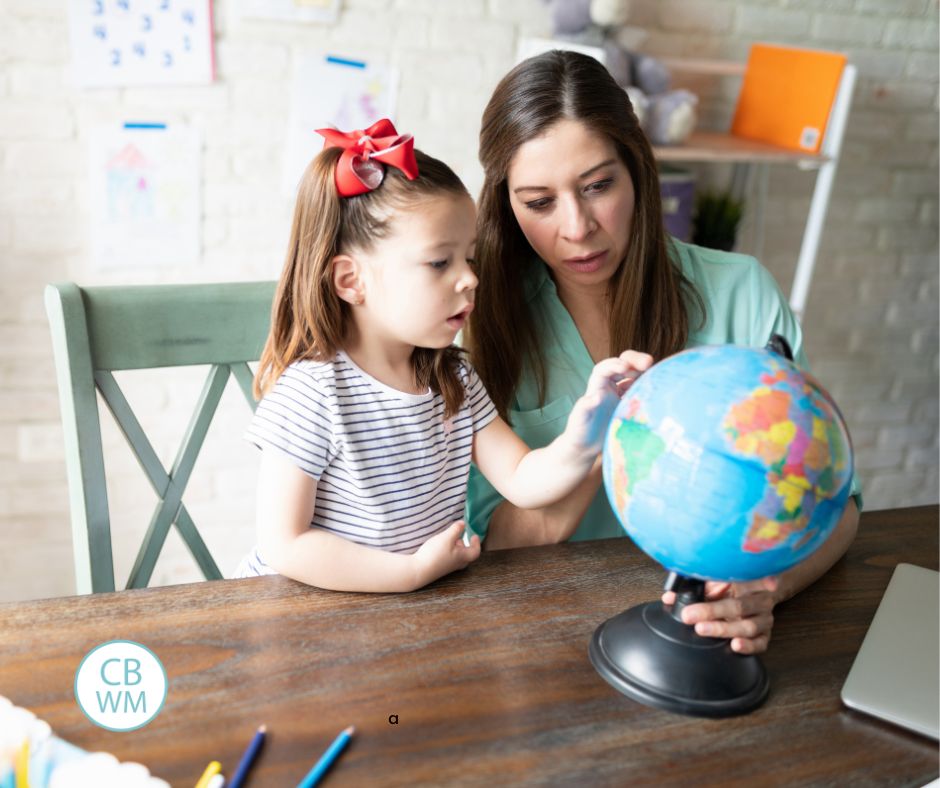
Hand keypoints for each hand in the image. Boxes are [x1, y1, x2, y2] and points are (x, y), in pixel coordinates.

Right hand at [412, 520, 479, 588]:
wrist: (418, 570)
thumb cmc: (435, 554)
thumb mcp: (446, 538)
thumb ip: (456, 529)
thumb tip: (463, 524)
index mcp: (462, 557)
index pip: (475, 552)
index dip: (476, 544)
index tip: (474, 536)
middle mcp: (456, 564)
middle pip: (466, 556)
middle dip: (464, 546)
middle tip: (459, 538)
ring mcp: (447, 567)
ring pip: (456, 557)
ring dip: (455, 548)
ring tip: (447, 539)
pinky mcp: (438, 568)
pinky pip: (447, 559)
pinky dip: (447, 551)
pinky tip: (438, 546)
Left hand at [565, 350, 653, 452]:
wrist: (587, 447)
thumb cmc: (580, 432)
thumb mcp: (580, 420)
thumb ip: (585, 407)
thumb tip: (596, 396)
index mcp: (597, 386)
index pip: (605, 369)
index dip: (615, 364)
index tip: (625, 367)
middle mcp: (609, 387)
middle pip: (623, 366)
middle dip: (635, 361)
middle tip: (649, 362)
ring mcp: (621, 395)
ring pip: (634, 377)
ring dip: (645, 372)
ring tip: (656, 372)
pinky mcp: (630, 405)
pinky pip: (641, 392)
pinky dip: (649, 388)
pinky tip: (657, 390)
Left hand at [662, 577, 779, 653]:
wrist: (755, 599)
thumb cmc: (732, 589)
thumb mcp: (716, 583)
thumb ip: (696, 587)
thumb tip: (669, 597)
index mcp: (750, 583)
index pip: (751, 579)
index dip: (760, 579)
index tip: (763, 581)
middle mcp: (760, 601)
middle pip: (739, 606)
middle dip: (712, 611)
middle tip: (690, 615)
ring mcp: (765, 620)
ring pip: (748, 626)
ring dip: (723, 629)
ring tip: (704, 629)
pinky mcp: (765, 636)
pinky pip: (760, 643)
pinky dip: (748, 646)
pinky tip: (735, 645)